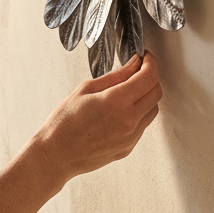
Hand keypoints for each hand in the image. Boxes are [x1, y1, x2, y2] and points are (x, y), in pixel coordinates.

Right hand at [34, 51, 162, 186]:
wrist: (57, 155)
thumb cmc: (64, 123)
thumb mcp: (86, 89)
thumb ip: (115, 76)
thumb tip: (134, 65)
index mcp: (117, 102)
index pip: (149, 77)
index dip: (150, 62)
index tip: (145, 57)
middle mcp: (129, 120)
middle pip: (156, 92)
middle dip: (151, 77)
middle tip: (138, 71)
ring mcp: (131, 137)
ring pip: (153, 110)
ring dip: (147, 96)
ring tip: (128, 91)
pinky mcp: (129, 147)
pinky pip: (143, 125)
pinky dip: (139, 113)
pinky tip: (121, 110)